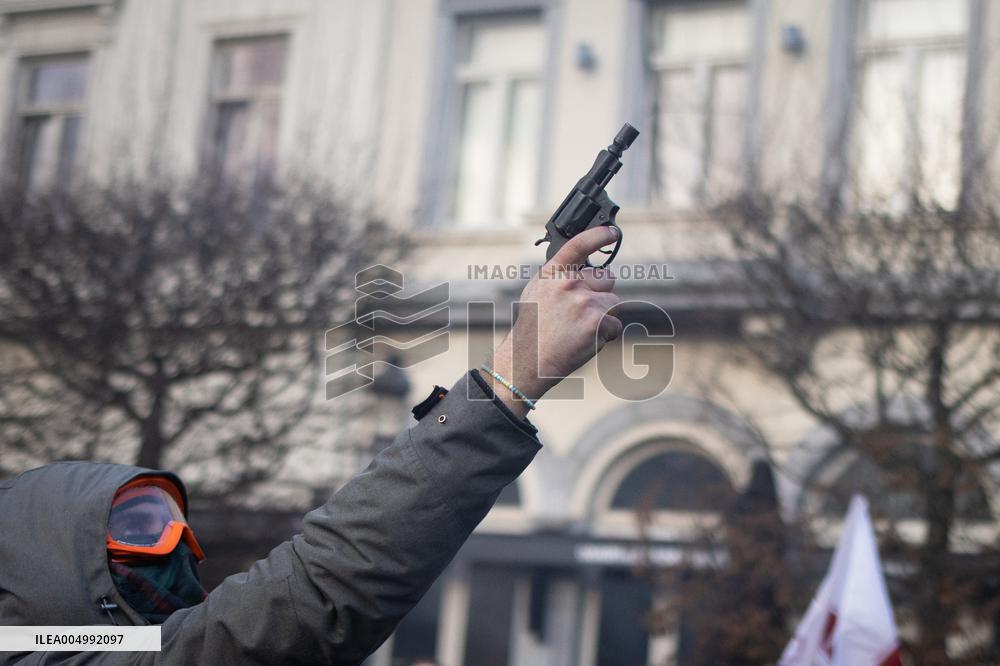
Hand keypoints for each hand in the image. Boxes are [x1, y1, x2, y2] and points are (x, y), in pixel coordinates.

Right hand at [487, 226, 621, 417]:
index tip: (612, 231)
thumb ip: (558, 277)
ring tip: (579, 328)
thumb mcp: (536, 292)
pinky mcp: (598, 322)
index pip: (579, 245)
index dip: (599, 235)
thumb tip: (582, 269)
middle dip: (601, 293)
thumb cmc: (532, 329)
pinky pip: (615, 324)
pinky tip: (585, 340)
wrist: (528, 360)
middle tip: (581, 311)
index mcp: (553, 273)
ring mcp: (585, 302)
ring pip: (614, 303)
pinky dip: (606, 334)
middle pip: (608, 278)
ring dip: (604, 316)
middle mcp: (569, 283)